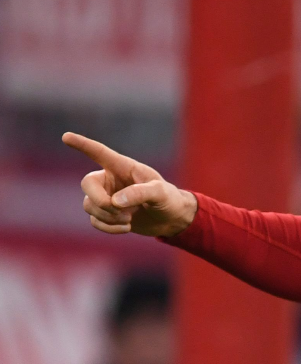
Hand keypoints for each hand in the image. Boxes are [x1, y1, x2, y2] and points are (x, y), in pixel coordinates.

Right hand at [62, 132, 197, 237]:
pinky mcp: (106, 214)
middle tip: (117, 209)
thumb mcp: (161, 193)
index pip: (100, 153)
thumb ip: (140, 193)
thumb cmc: (169, 199)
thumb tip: (115, 201)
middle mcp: (110, 180)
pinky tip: (126, 227)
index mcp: (123, 167)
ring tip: (129, 219)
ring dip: (107, 216)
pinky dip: (108, 227)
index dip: (83, 145)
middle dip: (99, 200)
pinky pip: (95, 221)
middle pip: (87, 184)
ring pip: (89, 206)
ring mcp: (106, 197)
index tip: (66, 136)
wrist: (171, 219)